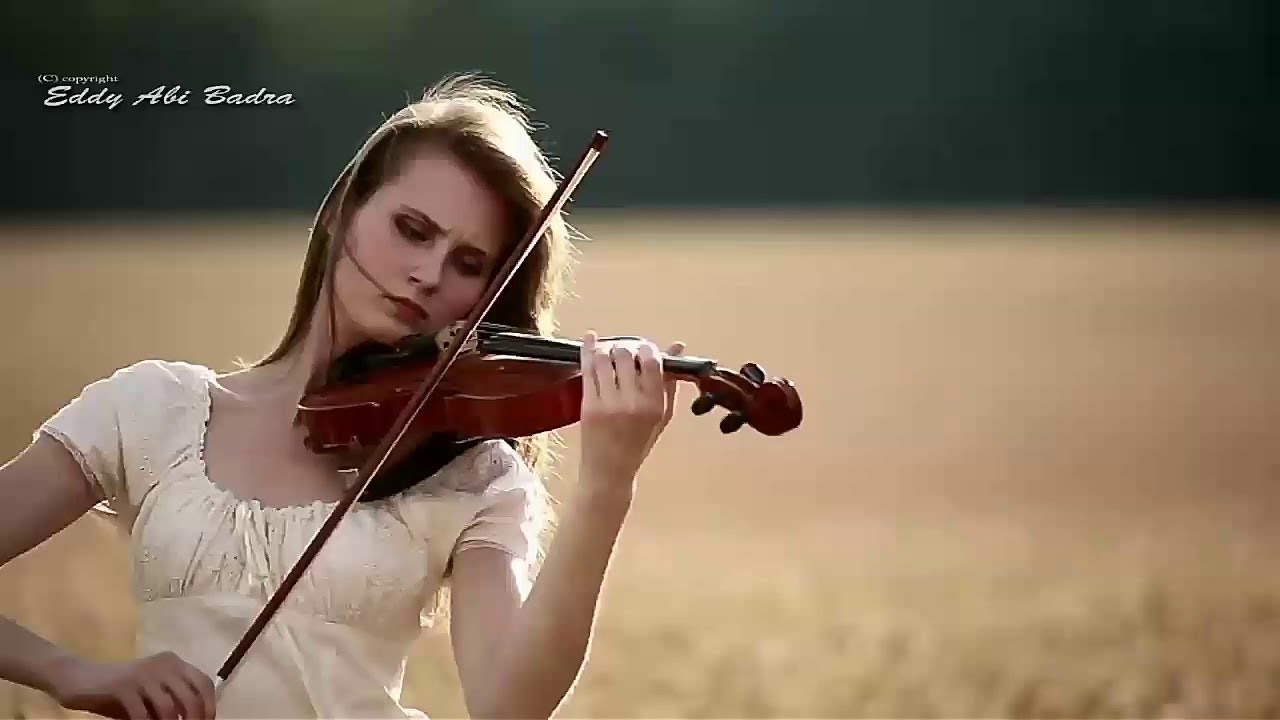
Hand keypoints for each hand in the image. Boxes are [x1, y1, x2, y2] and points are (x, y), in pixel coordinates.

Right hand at [53, 652, 215, 718]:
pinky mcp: (123, 687)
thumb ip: (171, 702)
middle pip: (191, 697)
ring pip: (169, 707)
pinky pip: (142, 714)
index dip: (209, 707)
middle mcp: (163, 664)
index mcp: (173, 663)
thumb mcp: (149, 694)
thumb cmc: (117, 691)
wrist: (77, 677)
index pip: (204, 683)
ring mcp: (143, 674)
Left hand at [578, 331, 684, 493]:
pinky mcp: (588, 406)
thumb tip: (677, 347)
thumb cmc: (638, 444)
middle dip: (625, 346)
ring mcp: (608, 404)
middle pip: (626, 355)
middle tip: (623, 350)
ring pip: (605, 358)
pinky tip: (590, 339)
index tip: (643, 349)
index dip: (647, 348)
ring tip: (609, 351)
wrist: (609, 472)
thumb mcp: (662, 416)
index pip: (652, 361)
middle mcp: (632, 403)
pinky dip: (588, 350)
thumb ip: (670, 381)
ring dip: (607, 348)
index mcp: (655, 405)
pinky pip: (587, 369)